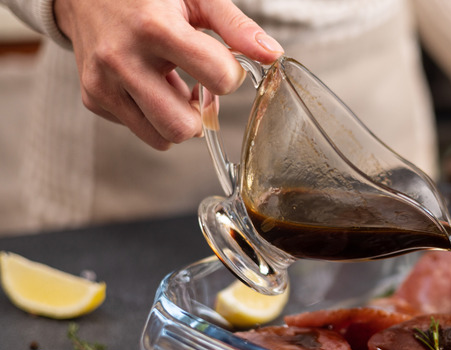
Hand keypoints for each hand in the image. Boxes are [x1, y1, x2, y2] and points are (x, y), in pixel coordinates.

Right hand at [53, 0, 283, 149]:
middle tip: (197, 87)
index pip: (219, 78)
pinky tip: (148, 83)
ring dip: (177, 118)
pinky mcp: (93, 98)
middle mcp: (122, 59)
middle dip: (200, 115)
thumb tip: (272, 55)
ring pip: (161, 138)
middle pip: (182, 127)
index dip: (230, 75)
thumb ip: (237, 27)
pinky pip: (140, 129)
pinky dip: (152, 114)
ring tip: (171, 84)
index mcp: (155, 29)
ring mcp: (103, 83)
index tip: (223, 63)